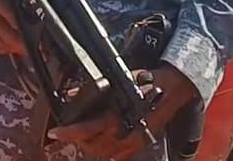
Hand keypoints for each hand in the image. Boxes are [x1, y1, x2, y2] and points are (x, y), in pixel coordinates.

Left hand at [47, 64, 197, 159]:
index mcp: (121, 116)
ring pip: (105, 153)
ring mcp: (136, 141)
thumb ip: (96, 89)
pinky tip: (100, 142)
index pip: (88, 129)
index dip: (70, 132)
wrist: (177, 87)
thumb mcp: (121, 79)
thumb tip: (71, 94)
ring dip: (91, 146)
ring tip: (81, 135)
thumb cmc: (150, 80)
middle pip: (93, 146)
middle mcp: (127, 133)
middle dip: (78, 140)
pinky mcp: (142, 143)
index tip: (55, 132)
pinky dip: (106, 150)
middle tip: (67, 131)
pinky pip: (119, 154)